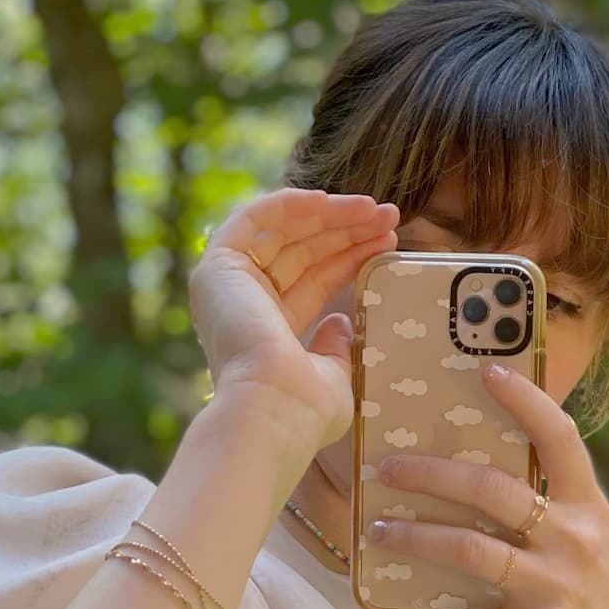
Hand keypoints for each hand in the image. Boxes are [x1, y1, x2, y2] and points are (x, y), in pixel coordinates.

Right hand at [191, 188, 399, 447]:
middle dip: (347, 232)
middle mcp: (245, 306)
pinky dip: (287, 204)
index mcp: (269, 333)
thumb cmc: (304, 407)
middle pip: (301, 252)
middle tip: (390, 218)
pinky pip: (251, 219)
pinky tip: (328, 201)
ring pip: (282, 232)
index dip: (350, 257)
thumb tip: (341, 323)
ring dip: (329, 215)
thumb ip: (337, 348)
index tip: (388, 241)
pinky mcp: (218, 267)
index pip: (313, 280)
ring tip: (376, 210)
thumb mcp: (334, 375)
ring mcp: (228, 286)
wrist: (273, 408)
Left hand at [371, 362, 608, 608]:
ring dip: (416, 539)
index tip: (486, 370)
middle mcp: (574, 539)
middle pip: (491, 488)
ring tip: (378, 533)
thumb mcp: (595, 547)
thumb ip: (555, 514)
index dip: (524, 400)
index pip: (559, 438)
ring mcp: (554, 587)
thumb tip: (483, 484)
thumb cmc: (607, 606)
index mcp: (590, 509)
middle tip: (386, 467)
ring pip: (469, 549)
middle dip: (430, 473)